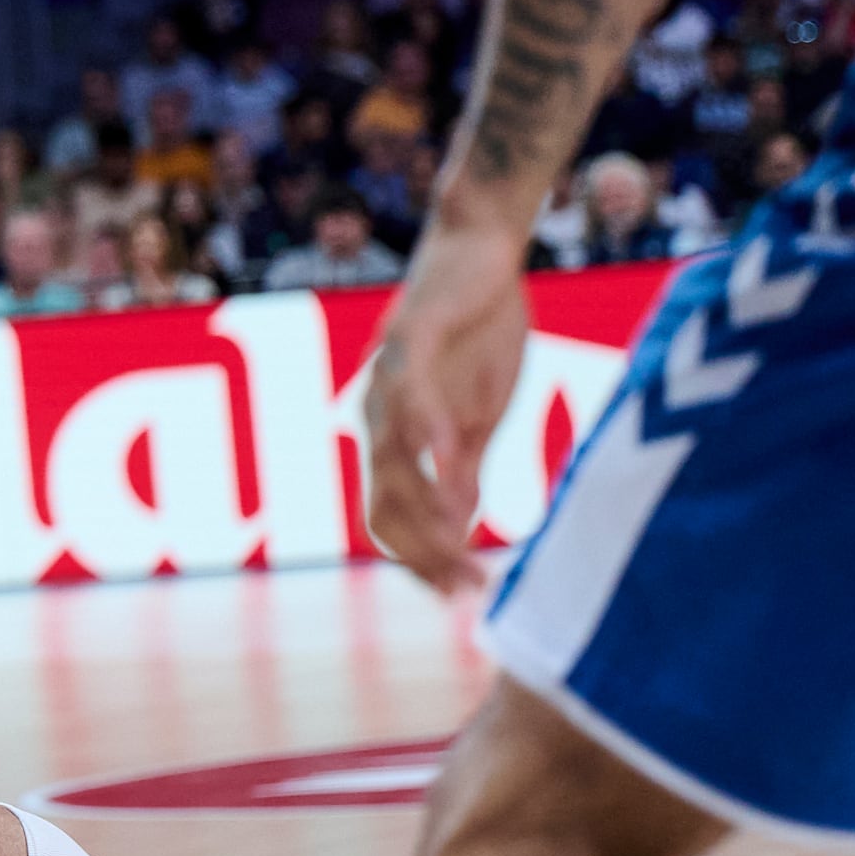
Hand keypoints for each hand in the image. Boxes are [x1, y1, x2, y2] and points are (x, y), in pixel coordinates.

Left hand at [360, 220, 529, 596]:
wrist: (479, 258)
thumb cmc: (478, 338)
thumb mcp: (477, 418)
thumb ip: (462, 471)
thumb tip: (459, 529)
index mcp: (391, 440)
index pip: (389, 522)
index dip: (421, 564)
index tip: (463, 597)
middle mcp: (375, 417)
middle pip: (383, 508)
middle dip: (425, 555)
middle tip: (470, 588)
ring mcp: (387, 382)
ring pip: (390, 464)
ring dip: (428, 512)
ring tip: (464, 546)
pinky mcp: (410, 342)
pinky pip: (411, 396)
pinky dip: (427, 433)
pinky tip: (449, 459)